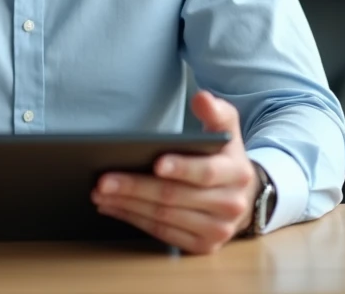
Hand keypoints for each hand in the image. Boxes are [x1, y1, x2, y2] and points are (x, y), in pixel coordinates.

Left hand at [91, 90, 259, 254]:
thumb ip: (216, 112)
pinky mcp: (202, 246)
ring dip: (128, 205)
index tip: (155, 163)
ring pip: (164, 218)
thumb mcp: (227, 132)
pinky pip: (162, 233)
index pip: (207, 172)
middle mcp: (230, 205)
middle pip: (174, 197)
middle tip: (104, 180)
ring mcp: (217, 230)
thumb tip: (202, 98)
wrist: (243, 197)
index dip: (181, 168)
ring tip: (100, 193)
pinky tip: (113, 207)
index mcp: (237, 173)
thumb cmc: (225, 158)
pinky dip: (134, 220)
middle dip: (136, 188)